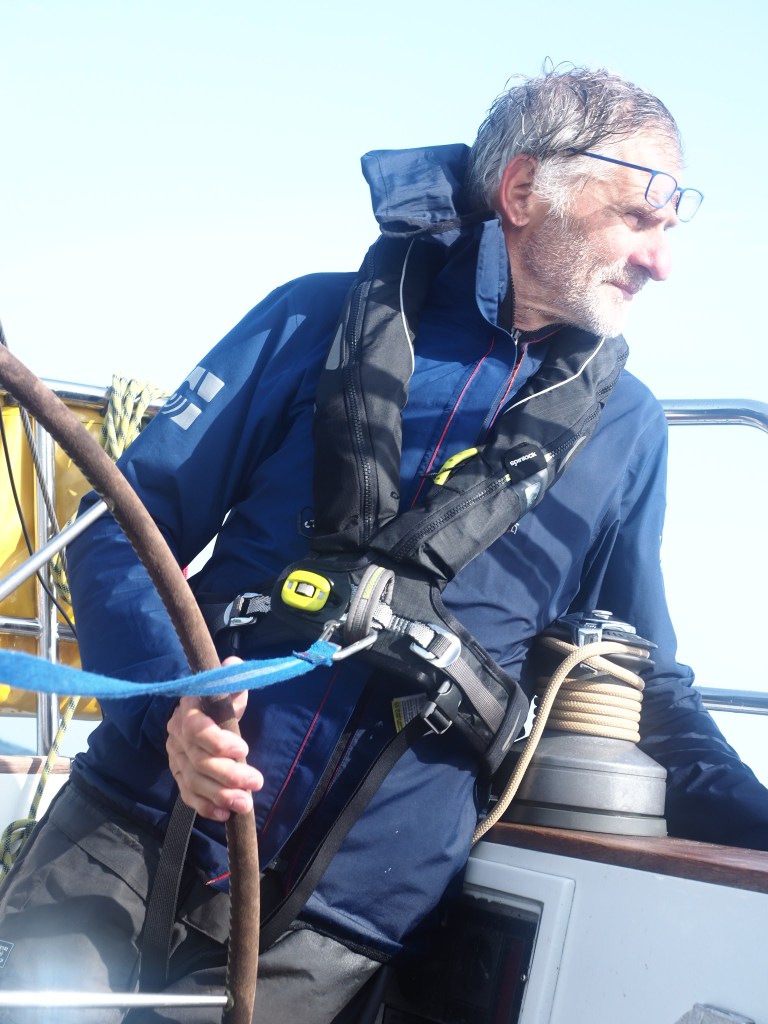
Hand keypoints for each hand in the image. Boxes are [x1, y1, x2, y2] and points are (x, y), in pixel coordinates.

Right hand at [166, 658, 263, 821]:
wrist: (198, 712)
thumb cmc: (218, 699)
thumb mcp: (226, 686)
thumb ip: (232, 679)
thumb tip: (233, 665)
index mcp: (188, 711)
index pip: (197, 730)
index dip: (219, 742)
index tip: (244, 749)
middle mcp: (176, 736)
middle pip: (199, 761)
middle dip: (228, 774)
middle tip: (256, 782)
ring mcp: (175, 759)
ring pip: (193, 782)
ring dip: (221, 795)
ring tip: (246, 804)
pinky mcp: (178, 776)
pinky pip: (187, 796)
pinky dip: (206, 807)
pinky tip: (226, 814)